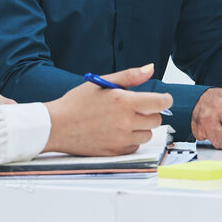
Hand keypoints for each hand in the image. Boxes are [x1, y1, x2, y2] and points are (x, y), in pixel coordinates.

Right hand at [41, 64, 171, 156]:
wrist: (56, 126)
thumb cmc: (76, 103)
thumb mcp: (101, 83)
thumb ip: (130, 76)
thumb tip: (150, 69)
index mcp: (124, 102)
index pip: (161, 103)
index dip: (165, 100)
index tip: (163, 100)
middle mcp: (125, 122)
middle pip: (156, 119)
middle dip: (149, 113)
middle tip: (134, 109)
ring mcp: (121, 139)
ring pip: (147, 134)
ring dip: (140, 128)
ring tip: (122, 121)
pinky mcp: (115, 152)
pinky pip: (134, 146)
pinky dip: (130, 140)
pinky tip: (115, 132)